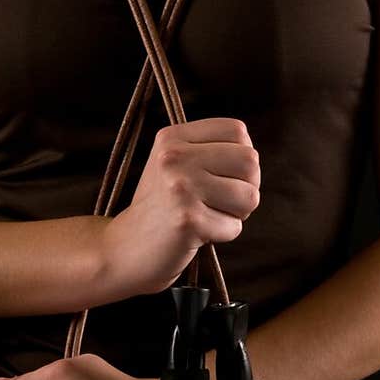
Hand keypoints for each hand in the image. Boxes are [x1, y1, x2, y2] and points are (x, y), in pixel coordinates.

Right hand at [102, 117, 260, 300]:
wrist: (126, 248)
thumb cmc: (161, 206)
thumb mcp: (174, 164)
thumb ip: (209, 150)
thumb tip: (253, 157)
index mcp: (172, 137)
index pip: (237, 131)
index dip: (241, 157)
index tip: (223, 175)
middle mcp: (174, 157)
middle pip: (250, 161)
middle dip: (246, 186)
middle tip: (220, 201)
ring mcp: (180, 188)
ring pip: (249, 196)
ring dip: (237, 213)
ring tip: (209, 215)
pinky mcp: (188, 220)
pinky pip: (234, 227)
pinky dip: (223, 235)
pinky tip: (198, 234)